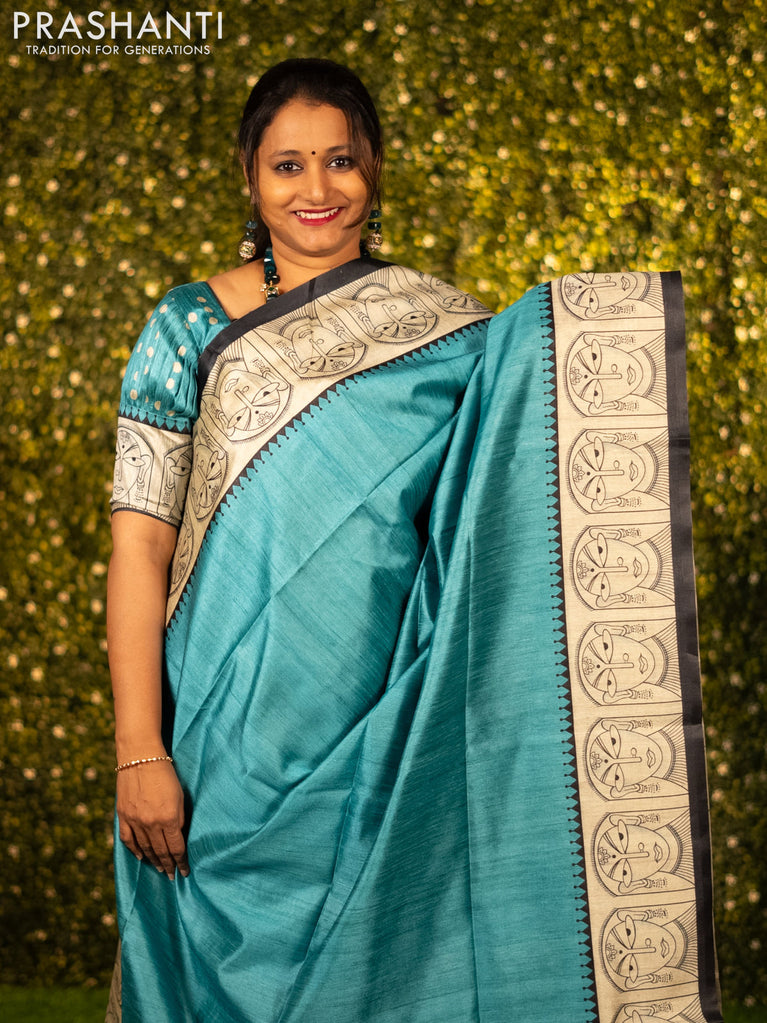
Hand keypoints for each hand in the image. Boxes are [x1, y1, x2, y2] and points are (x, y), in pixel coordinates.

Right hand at [116, 759, 189, 878]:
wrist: (140, 757)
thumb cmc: (166, 773)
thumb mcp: (180, 796)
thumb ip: (179, 818)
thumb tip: (178, 836)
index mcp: (168, 818)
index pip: (176, 848)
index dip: (181, 862)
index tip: (185, 871)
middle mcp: (150, 823)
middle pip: (160, 852)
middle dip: (168, 865)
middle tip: (172, 876)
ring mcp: (135, 820)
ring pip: (145, 848)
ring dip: (153, 861)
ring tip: (160, 869)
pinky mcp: (123, 815)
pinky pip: (128, 839)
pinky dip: (135, 850)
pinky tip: (141, 857)